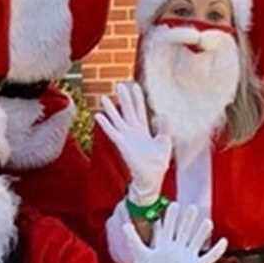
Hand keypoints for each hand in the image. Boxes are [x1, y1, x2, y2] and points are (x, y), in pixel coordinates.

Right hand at [95, 82, 170, 204]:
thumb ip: (165, 128)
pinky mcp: (122, 144)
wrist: (152, 178)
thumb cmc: (158, 163)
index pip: (140, 110)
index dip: (138, 98)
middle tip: (119, 84)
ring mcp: (126, 138)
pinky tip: (98, 115)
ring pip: (117, 119)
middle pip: (127, 111)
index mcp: (144, 130)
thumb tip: (164, 114)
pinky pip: (112, 132)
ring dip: (110, 109)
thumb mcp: (165, 142)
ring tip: (104, 97)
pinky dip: (105, 124)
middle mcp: (133, 132)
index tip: (135, 86)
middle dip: (124, 98)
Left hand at [135, 203, 227, 262]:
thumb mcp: (140, 255)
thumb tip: (124, 223)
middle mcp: (176, 249)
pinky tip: (223, 241)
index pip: (168, 228)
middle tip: (192, 207)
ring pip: (196, 242)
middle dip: (187, 221)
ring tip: (207, 221)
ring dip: (202, 233)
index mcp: (164, 245)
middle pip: (183, 231)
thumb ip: (133, 239)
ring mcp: (186, 258)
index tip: (173, 204)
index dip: (171, 217)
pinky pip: (207, 258)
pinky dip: (216, 251)